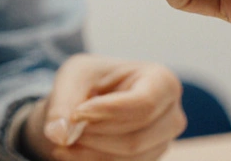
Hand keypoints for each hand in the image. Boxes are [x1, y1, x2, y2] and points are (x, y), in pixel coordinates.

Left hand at [21, 54, 185, 160]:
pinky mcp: (150, 160)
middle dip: (94, 135)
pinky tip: (72, 150)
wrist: (91, 99)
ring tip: (66, 138)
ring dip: (90, 152)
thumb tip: (59, 134)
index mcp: (163, 81)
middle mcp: (172, 115)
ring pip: (128, 158)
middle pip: (134, 138)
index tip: (76, 113)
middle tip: (64, 126)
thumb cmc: (90, 81)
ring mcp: (164, 142)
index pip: (143, 105)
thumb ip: (63, 102)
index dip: (107, 112)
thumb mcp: (73, 77)